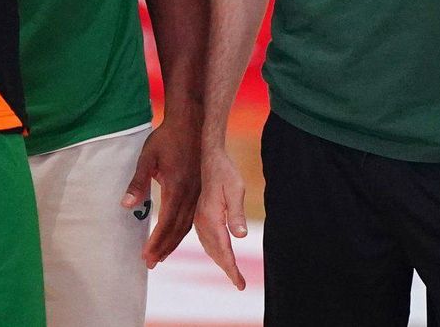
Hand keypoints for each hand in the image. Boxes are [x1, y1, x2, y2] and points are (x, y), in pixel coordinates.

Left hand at [122, 116, 201, 266]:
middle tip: (151, 263)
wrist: (191, 122)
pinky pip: (193, 216)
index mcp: (177, 188)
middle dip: (164, 247)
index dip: (156, 242)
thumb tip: (126, 206)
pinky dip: (183, 230)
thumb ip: (137, 183)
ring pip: (188, 224)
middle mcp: (191, 193)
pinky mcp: (201, 189)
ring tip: (161, 255)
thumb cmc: (166, 138)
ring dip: (174, 242)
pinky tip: (175, 235)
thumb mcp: (147, 158)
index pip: (166, 223)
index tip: (146, 257)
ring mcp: (199, 191)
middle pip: (178, 229)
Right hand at [192, 147, 248, 288]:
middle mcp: (201, 221)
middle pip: (215, 252)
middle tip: (239, 284)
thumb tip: (241, 236)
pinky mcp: (198, 214)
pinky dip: (212, 250)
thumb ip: (237, 213)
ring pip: (208, 247)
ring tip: (231, 273)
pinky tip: (218, 252)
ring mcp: (198, 218)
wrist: (206, 155)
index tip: (240, 284)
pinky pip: (204, 238)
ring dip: (219, 260)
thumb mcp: (235, 189)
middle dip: (227, 269)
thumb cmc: (224, 170)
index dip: (231, 268)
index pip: (223, 250)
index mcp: (211, 218)